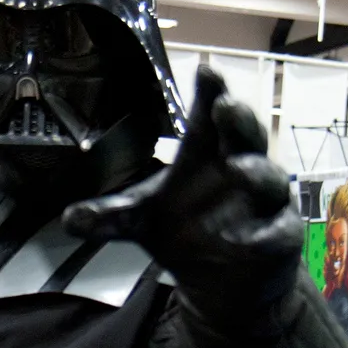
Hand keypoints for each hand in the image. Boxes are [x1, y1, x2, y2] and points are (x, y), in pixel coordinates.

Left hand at [62, 66, 303, 330]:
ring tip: (238, 169)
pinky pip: (278, 231)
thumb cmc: (185, 228)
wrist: (223, 278)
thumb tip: (69, 218)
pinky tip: (252, 237)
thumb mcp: (139, 220)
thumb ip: (109, 216)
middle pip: (245, 135)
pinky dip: (268, 231)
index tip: (206, 69)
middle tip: (224, 105)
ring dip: (254, 172)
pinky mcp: (278, 237)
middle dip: (238, 120)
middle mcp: (238, 167)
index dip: (211, 90)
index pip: (208, 114)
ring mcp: (263, 202)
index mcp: (205, 152)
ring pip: (268, 179)